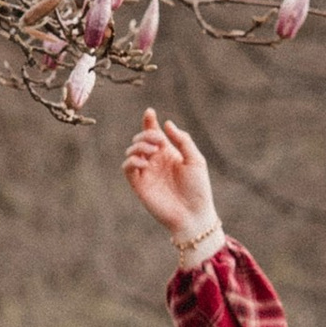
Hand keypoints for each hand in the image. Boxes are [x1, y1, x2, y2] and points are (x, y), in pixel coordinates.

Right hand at [123, 109, 219, 247]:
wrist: (193, 214)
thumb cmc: (198, 189)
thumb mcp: (195, 159)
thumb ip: (182, 140)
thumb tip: (166, 124)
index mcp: (169, 154)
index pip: (155, 134)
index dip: (149, 122)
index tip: (150, 112)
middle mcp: (156, 162)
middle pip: (141, 139)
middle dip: (146, 134)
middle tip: (158, 141)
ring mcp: (147, 173)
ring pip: (132, 151)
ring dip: (139, 146)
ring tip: (153, 152)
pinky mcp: (139, 185)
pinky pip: (127, 168)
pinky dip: (132, 161)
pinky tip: (145, 162)